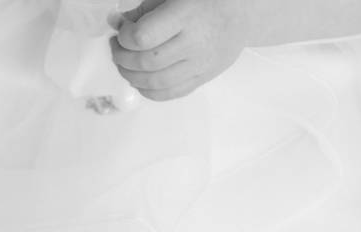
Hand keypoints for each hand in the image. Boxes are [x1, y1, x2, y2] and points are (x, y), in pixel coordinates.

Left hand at [111, 0, 253, 100]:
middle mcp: (194, 43)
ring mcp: (200, 65)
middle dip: (122, 57)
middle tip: (117, 47)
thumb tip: (117, 24)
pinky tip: (141, 80)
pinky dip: (149, 91)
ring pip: (156, 83)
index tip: (121, 30)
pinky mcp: (203, 78)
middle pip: (147, 63)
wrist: (243, 13)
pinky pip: (171, 93)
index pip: (143, 38)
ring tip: (125, 64)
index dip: (124, 37)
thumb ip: (144, 9)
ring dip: (131, 77)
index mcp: (186, 15)